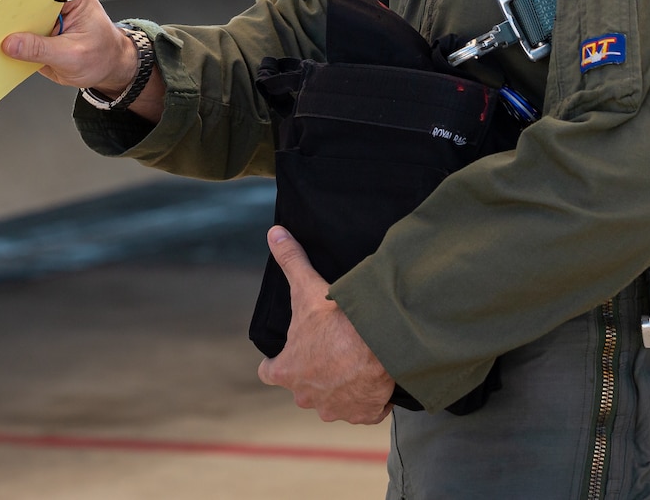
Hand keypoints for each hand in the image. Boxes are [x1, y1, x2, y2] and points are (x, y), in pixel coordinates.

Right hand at [0, 0, 149, 103]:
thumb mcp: (72, 56)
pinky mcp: (37, 23)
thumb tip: (9, 43)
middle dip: (6, 17)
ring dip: (4, 29)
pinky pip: (17, 28)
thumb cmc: (101, 56)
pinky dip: (9, 39)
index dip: (16, 2)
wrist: (109, 66)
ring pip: (15, 13)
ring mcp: (45, 8)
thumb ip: (41, 49)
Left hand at [256, 227, 394, 423]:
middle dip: (315, 374)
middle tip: (331, 350)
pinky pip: (364, 410)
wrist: (379, 345)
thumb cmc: (336, 321)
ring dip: (341, 387)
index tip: (291, 351)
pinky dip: (369, 398)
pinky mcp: (364, 415)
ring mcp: (335, 410)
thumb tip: (274, 233)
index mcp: (286, 371)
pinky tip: (375, 377)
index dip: (278, 363)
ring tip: (355, 362)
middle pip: (303, 389)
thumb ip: (289, 260)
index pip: (269, 373)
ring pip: (333, 402)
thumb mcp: (306, 287)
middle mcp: (306, 397)